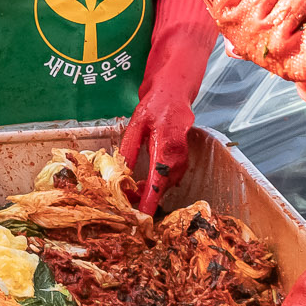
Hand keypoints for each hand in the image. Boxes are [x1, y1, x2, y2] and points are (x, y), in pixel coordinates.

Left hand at [119, 83, 193, 215]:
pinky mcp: (185, 155)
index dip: (151, 198)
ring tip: (139, 190)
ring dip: (156, 188)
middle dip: (150, 195)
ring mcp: (184, 154)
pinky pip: (174, 174)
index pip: (158, 177)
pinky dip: (162, 180)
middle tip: (132, 200)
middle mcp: (179, 151)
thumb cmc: (154, 105)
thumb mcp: (136, 125)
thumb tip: (121, 174)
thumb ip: (129, 149)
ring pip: (171, 180)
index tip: (143, 214)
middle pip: (166, 182)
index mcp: (166, 142)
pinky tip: (150, 180)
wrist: (174, 91)